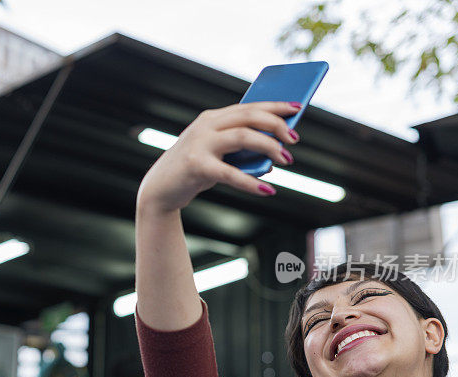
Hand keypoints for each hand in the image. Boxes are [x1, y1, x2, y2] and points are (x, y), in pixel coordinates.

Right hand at [137, 101, 300, 212]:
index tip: (297, 107)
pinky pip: (231, 173)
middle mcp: (206, 126)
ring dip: (269, 147)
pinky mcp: (196, 166)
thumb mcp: (216, 154)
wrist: (159, 190)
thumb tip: (273, 157)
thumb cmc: (193, 171)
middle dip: (276, 125)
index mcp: (211, 118)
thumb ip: (240, 151)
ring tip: (286, 160)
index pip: (248, 106)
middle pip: (249, 117)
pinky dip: (251, 182)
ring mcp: (200, 144)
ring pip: (243, 137)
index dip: (274, 106)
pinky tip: (267, 190)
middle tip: (294, 139)